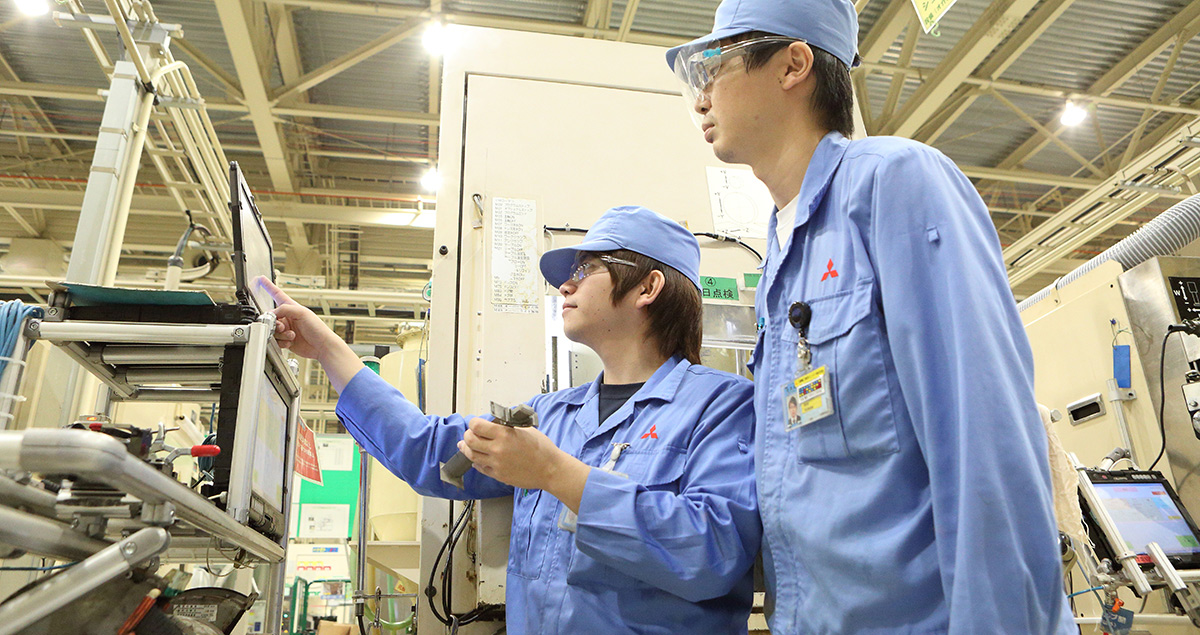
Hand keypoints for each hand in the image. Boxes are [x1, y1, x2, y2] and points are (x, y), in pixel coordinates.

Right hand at [257, 276, 340, 360]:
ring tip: (292, 335)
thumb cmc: (317, 328)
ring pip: (272, 330)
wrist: (322, 346)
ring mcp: (286, 329)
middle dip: (275, 324)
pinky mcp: (286, 340)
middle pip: (270, 317)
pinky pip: (276, 341)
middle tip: (282, 327)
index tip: (260, 279)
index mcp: (291, 307)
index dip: (268, 286)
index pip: (276, 294)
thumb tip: (272, 313)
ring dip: (280, 334)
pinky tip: (291, 342)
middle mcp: (287, 317)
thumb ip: (285, 309)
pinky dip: (282, 342)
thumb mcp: (302, 313)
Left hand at [458, 418, 587, 496]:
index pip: (476, 426)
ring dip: (467, 448)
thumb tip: (495, 423)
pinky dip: (476, 461)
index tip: (475, 422)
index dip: (473, 422)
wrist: (550, 470)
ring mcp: (497, 464)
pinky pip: (480, 468)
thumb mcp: (526, 429)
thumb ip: (508, 426)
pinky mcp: (498, 475)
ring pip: (471, 455)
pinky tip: (478, 458)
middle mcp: (498, 449)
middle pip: (470, 440)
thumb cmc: (543, 450)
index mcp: (505, 435)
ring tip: (466, 445)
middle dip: (467, 435)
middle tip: (470, 433)